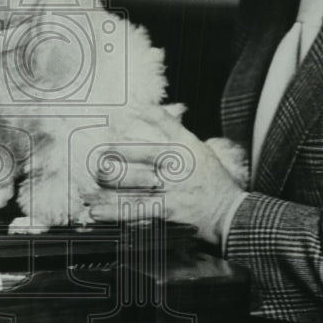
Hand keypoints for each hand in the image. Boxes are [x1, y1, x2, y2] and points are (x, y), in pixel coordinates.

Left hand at [85, 110, 245, 244]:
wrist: (229, 213)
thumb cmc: (214, 182)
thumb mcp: (202, 151)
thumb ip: (179, 134)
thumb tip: (160, 111)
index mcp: (187, 147)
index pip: (164, 123)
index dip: (142, 113)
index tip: (122, 109)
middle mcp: (178, 164)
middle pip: (141, 152)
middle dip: (116, 152)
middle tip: (100, 154)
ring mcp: (171, 187)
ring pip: (133, 180)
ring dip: (110, 181)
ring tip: (92, 180)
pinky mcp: (167, 209)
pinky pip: (136, 209)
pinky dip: (114, 212)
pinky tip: (96, 211)